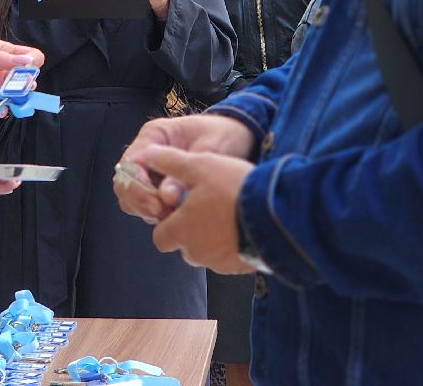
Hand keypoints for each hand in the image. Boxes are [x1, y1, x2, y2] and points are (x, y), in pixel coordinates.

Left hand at [0, 35, 45, 106]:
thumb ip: (0, 59)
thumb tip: (27, 60)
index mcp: (0, 52)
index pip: (27, 57)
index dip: (32, 64)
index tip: (29, 71)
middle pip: (22, 79)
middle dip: (25, 86)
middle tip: (22, 90)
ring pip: (11, 96)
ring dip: (15, 100)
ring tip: (11, 102)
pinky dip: (0, 110)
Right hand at [114, 113, 256, 223]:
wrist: (240, 136)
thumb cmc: (223, 135)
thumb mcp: (208, 149)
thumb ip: (185, 172)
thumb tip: (166, 197)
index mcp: (154, 135)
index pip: (130, 164)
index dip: (138, 186)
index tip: (158, 204)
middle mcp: (147, 153)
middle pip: (124, 182)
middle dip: (139, 201)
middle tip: (162, 214)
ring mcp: (152, 171)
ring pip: (133, 197)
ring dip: (146, 210)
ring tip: (171, 217)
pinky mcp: (161, 186)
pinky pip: (149, 205)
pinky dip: (158, 215)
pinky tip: (176, 219)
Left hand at [141, 145, 254, 273]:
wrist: (276, 215)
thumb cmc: (233, 188)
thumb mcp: (199, 165)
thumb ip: (170, 162)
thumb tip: (147, 155)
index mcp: (180, 230)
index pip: (160, 237)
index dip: (168, 222)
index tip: (182, 207)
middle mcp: (195, 252)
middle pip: (184, 245)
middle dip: (192, 230)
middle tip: (210, 206)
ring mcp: (219, 263)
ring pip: (207, 252)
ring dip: (213, 237)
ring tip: (230, 213)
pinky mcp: (240, 268)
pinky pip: (230, 257)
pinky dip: (233, 245)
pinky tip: (245, 225)